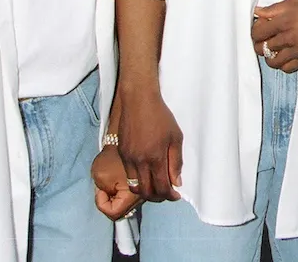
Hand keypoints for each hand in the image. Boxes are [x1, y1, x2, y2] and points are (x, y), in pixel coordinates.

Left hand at [92, 145, 143, 220]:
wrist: (125, 141)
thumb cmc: (112, 157)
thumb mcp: (100, 176)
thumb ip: (102, 193)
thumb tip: (109, 197)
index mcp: (133, 196)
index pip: (114, 213)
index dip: (102, 203)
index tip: (101, 189)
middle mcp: (143, 196)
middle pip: (122, 211)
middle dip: (109, 200)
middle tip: (105, 187)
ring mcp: (144, 192)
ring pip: (126, 205)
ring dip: (115, 196)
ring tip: (111, 182)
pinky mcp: (142, 186)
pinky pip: (129, 197)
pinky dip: (120, 192)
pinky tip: (116, 181)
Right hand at [117, 86, 182, 202]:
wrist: (138, 101)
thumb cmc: (160, 116)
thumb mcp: (176, 137)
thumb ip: (176, 162)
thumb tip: (177, 182)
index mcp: (155, 157)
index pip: (162, 187)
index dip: (170, 196)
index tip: (176, 196)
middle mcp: (139, 161)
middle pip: (146, 192)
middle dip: (158, 197)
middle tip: (166, 193)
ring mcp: (128, 158)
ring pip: (135, 186)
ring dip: (146, 191)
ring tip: (156, 186)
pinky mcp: (121, 153)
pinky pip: (128, 175)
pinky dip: (138, 179)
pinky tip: (146, 173)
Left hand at [251, 0, 297, 72]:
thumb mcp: (296, 0)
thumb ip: (275, 8)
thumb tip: (258, 12)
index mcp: (285, 20)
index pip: (258, 32)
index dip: (255, 31)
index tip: (260, 27)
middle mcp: (290, 38)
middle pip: (262, 48)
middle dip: (260, 43)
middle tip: (265, 38)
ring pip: (272, 62)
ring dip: (269, 56)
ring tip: (274, 49)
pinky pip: (287, 68)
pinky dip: (282, 64)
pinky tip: (285, 56)